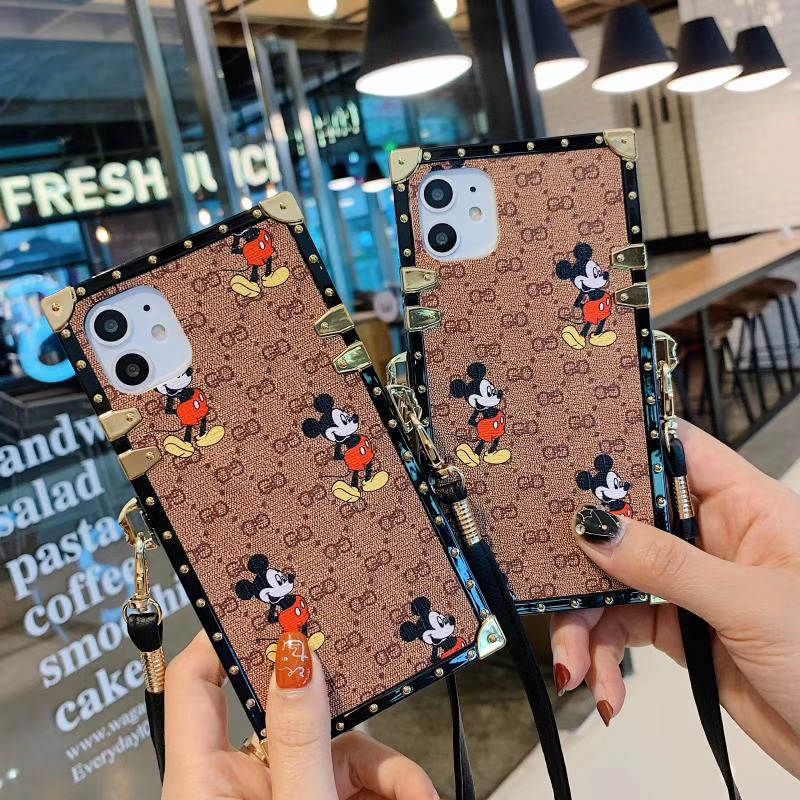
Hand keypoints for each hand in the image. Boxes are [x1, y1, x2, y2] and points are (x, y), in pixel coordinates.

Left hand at [162, 631, 438, 799]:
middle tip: (387, 689)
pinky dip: (394, 794)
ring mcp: (288, 795)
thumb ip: (297, 736)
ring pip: (342, 750)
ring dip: (390, 772)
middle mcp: (245, 781)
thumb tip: (294, 647)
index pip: (197, 683)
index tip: (282, 599)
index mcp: (205, 779)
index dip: (227, 633)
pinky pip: (361, 786)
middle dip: (351, 714)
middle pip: (294, 710)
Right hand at [550, 421, 799, 776]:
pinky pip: (623, 627)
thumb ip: (668, 564)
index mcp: (743, 505)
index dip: (624, 446)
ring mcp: (691, 582)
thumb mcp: (749, 604)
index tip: (568, 459)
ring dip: (585, 623)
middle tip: (546, 574)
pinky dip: (604, 657)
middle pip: (629, 520)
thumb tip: (595, 527)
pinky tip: (604, 689)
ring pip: (615, 580)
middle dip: (584, 553)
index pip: (675, 452)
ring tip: (574, 664)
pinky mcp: (680, 628)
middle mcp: (711, 536)